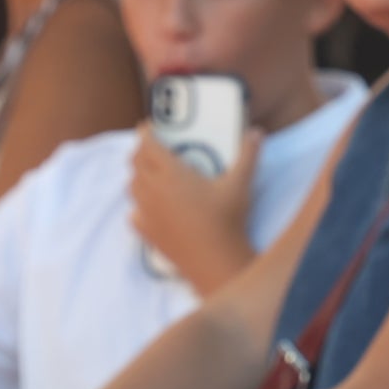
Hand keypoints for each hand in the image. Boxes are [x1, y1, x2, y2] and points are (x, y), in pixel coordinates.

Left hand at [131, 128, 259, 293]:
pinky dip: (137, 207)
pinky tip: (149, 209)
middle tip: (151, 149)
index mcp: (171, 172)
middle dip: (139, 152)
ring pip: (131, 187)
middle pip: (135, 163)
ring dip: (137, 177)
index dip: (145, 132)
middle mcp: (153, 189)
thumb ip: (248, 155)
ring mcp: (147, 212)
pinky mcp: (147, 232)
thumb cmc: (227, 219)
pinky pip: (133, 214)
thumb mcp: (240, 184)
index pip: (147, 144)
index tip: (149, 127)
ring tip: (150, 176)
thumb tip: (257, 132)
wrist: (215, 260)